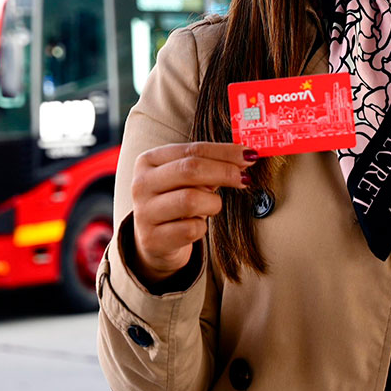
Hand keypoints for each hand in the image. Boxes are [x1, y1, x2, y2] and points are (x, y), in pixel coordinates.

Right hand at [129, 142, 254, 284]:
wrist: (155, 241)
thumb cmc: (177, 202)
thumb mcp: (187, 179)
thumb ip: (211, 165)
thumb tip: (246, 157)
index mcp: (148, 161)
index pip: (192, 149)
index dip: (224, 152)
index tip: (250, 155)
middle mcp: (141, 184)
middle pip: (189, 170)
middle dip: (224, 172)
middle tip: (244, 179)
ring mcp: (144, 212)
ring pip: (190, 200)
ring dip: (212, 203)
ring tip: (212, 206)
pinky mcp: (152, 239)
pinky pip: (191, 229)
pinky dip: (202, 228)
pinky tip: (196, 226)